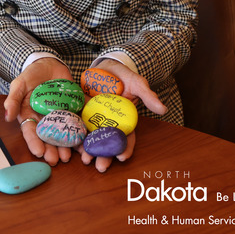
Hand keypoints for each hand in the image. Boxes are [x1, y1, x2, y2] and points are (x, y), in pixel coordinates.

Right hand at [4, 57, 73, 166]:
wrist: (50, 64)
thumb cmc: (32, 75)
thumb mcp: (20, 84)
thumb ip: (13, 99)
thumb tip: (7, 116)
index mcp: (30, 116)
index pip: (31, 132)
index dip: (34, 142)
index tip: (39, 152)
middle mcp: (45, 120)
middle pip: (48, 138)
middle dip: (51, 150)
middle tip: (55, 159)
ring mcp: (60, 117)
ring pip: (63, 135)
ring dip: (66, 147)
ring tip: (68, 156)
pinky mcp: (73, 112)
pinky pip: (78, 124)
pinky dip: (82, 134)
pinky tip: (85, 143)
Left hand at [77, 57, 165, 172]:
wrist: (105, 66)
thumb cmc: (124, 76)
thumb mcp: (137, 83)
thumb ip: (147, 96)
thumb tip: (163, 109)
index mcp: (125, 120)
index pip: (127, 138)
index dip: (125, 148)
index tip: (122, 157)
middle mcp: (109, 123)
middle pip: (107, 142)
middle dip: (104, 156)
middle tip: (101, 166)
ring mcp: (94, 118)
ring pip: (92, 137)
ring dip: (89, 150)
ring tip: (85, 160)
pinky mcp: (80, 112)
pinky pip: (77, 125)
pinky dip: (75, 135)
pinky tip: (71, 145)